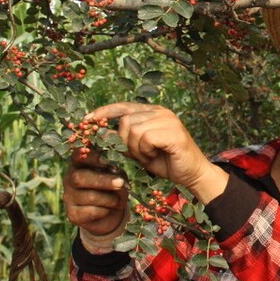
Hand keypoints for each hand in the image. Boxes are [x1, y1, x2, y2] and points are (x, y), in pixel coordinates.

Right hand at [63, 144, 129, 237]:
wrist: (111, 214)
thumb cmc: (113, 189)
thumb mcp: (118, 177)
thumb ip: (115, 173)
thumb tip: (113, 171)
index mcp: (79, 165)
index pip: (77, 156)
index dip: (90, 158)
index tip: (105, 162)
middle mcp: (70, 179)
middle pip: (79, 177)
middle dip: (102, 181)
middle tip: (120, 183)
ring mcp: (68, 197)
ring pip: (88, 196)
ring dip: (108, 198)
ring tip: (117, 201)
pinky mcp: (72, 214)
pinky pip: (89, 212)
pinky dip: (104, 211)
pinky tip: (107, 210)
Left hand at [88, 102, 228, 204]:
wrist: (192, 174)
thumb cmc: (166, 162)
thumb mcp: (138, 152)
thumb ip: (122, 141)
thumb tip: (100, 134)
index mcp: (153, 112)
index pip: (123, 106)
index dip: (104, 112)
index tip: (87, 120)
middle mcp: (160, 111)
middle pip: (125, 121)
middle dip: (126, 142)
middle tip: (140, 154)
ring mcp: (168, 120)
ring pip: (134, 130)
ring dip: (137, 149)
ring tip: (150, 155)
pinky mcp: (173, 132)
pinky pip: (146, 139)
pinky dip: (146, 151)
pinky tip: (156, 155)